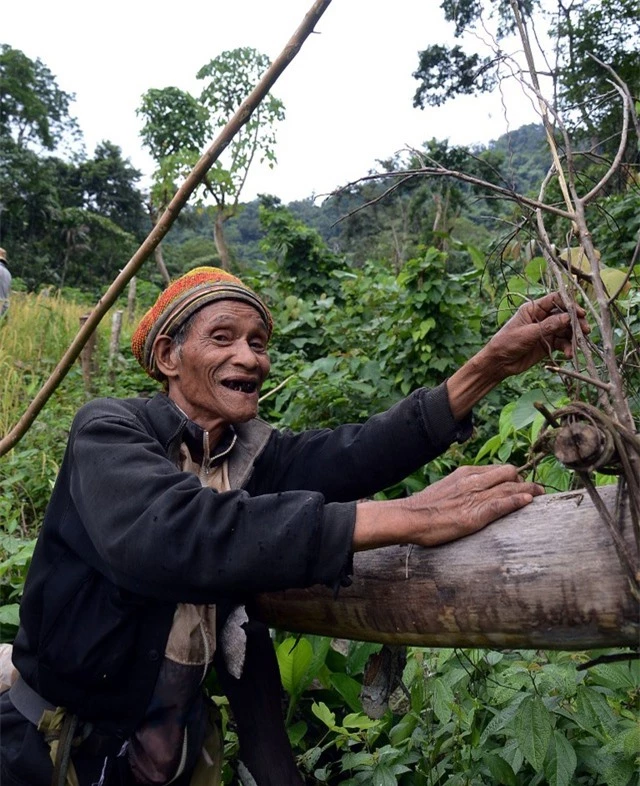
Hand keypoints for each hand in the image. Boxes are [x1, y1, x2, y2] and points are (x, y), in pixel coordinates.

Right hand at [353, 465, 543, 550]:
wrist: (410, 517)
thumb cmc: (425, 507)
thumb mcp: (445, 488)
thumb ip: (462, 487)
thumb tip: (472, 492)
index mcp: (466, 473)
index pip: (497, 469)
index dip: (513, 476)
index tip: (521, 483)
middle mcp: (473, 480)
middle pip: (508, 473)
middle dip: (524, 481)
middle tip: (535, 491)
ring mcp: (475, 496)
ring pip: (510, 487)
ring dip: (529, 490)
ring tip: (541, 495)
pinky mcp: (475, 514)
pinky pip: (502, 503)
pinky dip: (517, 501)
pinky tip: (529, 501)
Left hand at [446, 293, 589, 418]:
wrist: (499, 363)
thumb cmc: (507, 343)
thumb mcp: (528, 333)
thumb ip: (548, 325)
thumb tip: (568, 317)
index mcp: (533, 309)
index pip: (555, 299)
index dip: (569, 304)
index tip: (580, 313)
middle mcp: (541, 318)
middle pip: (564, 315)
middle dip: (576, 322)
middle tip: (585, 330)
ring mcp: (545, 331)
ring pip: (565, 330)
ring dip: (573, 337)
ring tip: (577, 346)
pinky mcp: (547, 344)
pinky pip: (562, 343)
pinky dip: (566, 348)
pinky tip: (568, 355)